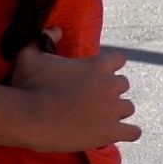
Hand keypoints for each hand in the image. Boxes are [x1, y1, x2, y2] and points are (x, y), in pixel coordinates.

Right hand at [6, 43, 138, 151]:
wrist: (30, 119)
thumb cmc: (29, 87)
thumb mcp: (30, 55)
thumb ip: (44, 37)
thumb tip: (57, 30)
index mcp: (98, 66)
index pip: (119, 59)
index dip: (110, 65)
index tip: (98, 72)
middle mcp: (111, 86)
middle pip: (123, 85)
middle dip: (111, 90)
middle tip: (92, 98)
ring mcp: (113, 110)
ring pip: (128, 108)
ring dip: (116, 111)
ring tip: (99, 117)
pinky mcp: (111, 132)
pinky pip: (133, 133)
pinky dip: (127, 133)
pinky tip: (115, 133)